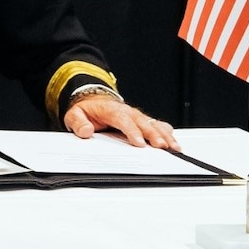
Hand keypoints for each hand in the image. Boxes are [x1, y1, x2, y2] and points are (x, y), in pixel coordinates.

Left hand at [65, 94, 179, 150]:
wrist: (93, 102)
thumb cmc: (86, 111)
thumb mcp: (75, 115)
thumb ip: (78, 123)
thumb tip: (86, 131)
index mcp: (111, 110)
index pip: (122, 120)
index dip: (132, 131)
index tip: (138, 143)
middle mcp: (128, 112)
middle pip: (143, 123)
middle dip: (153, 134)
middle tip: (161, 146)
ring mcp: (137, 116)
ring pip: (153, 124)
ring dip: (164, 135)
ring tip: (173, 147)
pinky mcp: (142, 121)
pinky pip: (157, 125)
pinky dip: (167, 133)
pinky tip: (174, 143)